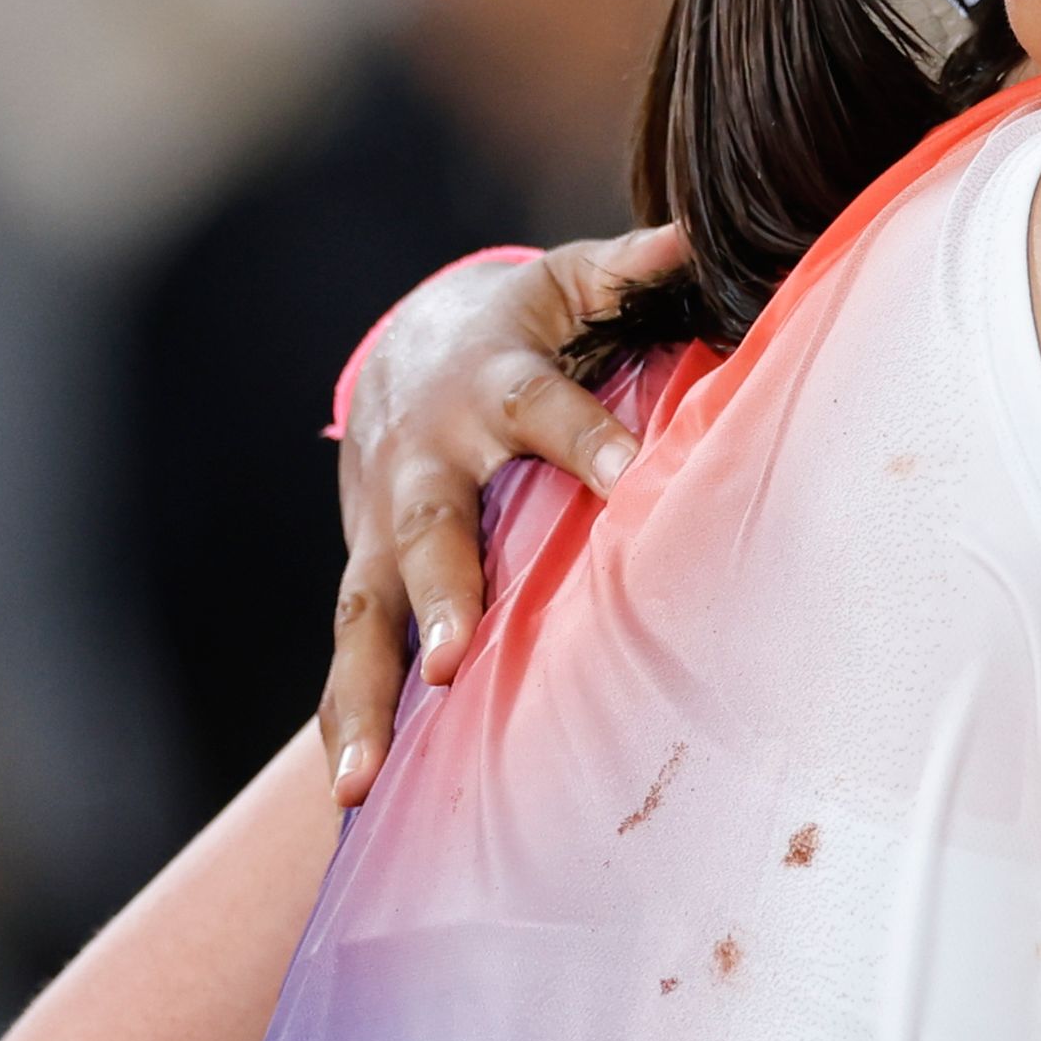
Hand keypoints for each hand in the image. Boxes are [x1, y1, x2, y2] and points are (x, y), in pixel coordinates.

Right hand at [319, 227, 688, 804]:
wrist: (405, 347)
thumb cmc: (520, 326)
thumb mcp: (571, 283)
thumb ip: (633, 272)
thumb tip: (695, 239)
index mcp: (494, 386)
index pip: (547, 412)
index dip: (590, 439)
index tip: (630, 479)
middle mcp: (428, 464)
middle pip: (433, 530)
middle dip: (442, 593)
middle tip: (455, 660)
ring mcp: (383, 530)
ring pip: (366, 614)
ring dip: (366, 694)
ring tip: (359, 779)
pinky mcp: (365, 577)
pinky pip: (348, 656)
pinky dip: (345, 722)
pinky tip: (349, 800)